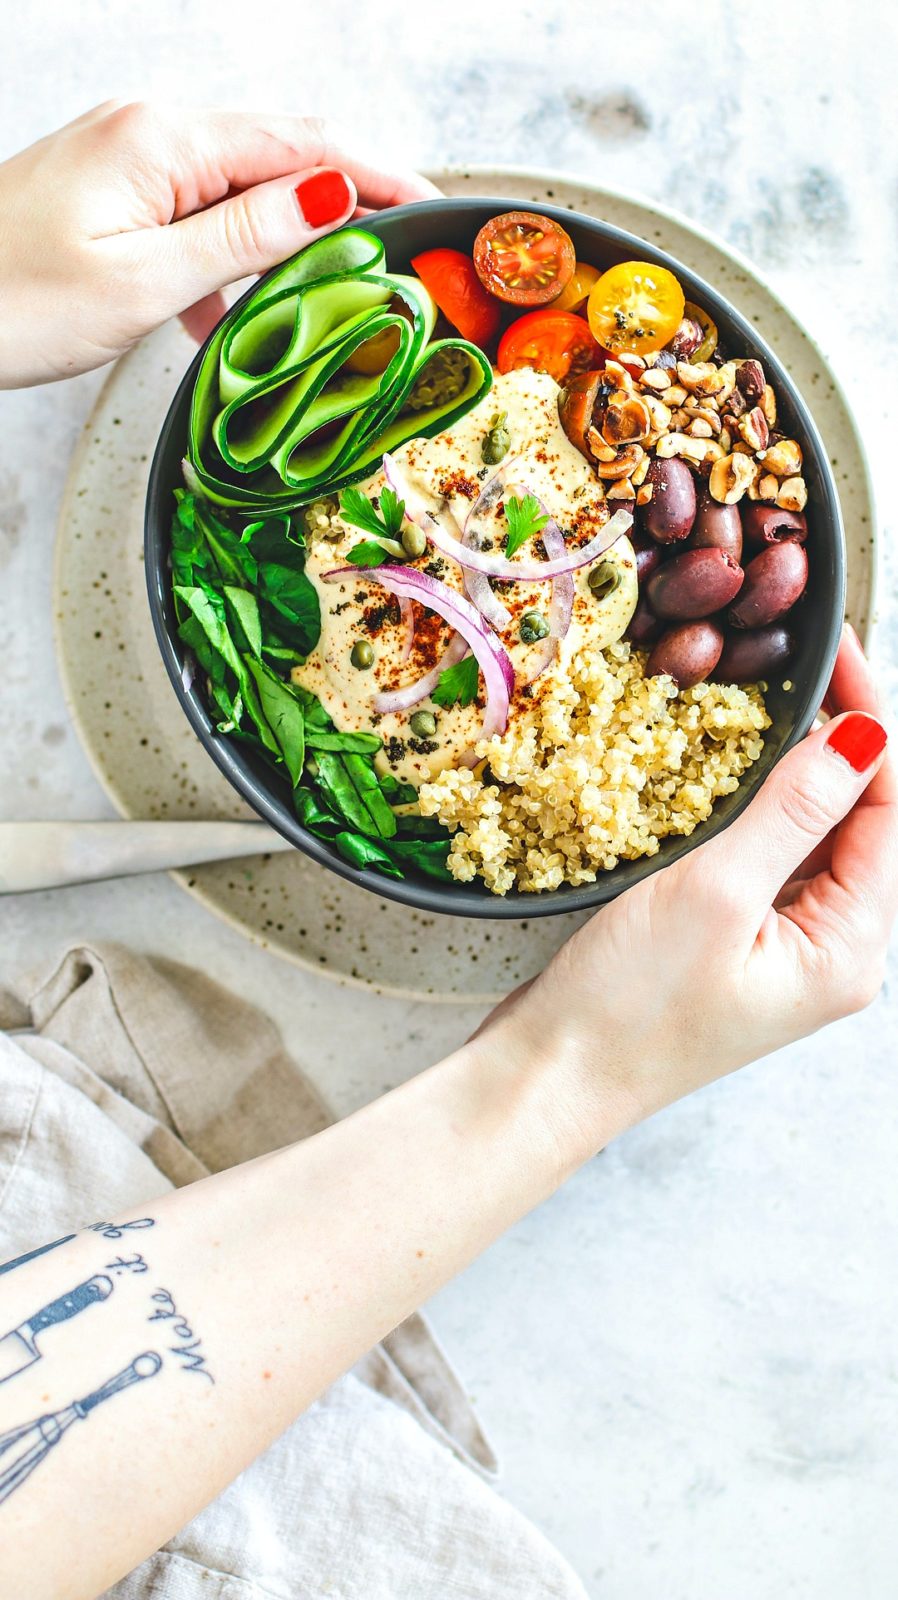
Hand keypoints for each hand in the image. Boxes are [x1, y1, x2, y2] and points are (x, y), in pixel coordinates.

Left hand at [0, 101, 437, 385]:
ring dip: (283, 238)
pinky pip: (194, 212)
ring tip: (325, 296)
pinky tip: (229, 312)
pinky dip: (228, 257)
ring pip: (238, 188)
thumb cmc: (10, 301)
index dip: (376, 174)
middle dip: (343, 198)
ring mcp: (127, 157)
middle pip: (277, 154)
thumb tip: (329, 198)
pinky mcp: (109, 192)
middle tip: (398, 253)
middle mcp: (148, 131)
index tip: (430, 207)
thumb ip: (243, 238)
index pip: (302, 144)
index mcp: (164, 140)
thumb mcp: (145, 281)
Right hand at [479, 625, 896, 1156]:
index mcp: (851, 951)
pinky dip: (757, 811)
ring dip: (798, 773)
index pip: (892, 816)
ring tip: (769, 701)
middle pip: (863, 825)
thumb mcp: (718, 893)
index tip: (844, 657)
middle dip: (841, 743)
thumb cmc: (629, 1006)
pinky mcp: (736, 945)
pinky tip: (729, 771)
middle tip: (806, 666)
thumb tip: (864, 736)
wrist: (550, 1079)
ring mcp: (784, 951)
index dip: (875, 728)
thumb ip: (795, 810)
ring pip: (814, 839)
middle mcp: (833, 953)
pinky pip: (768, 862)